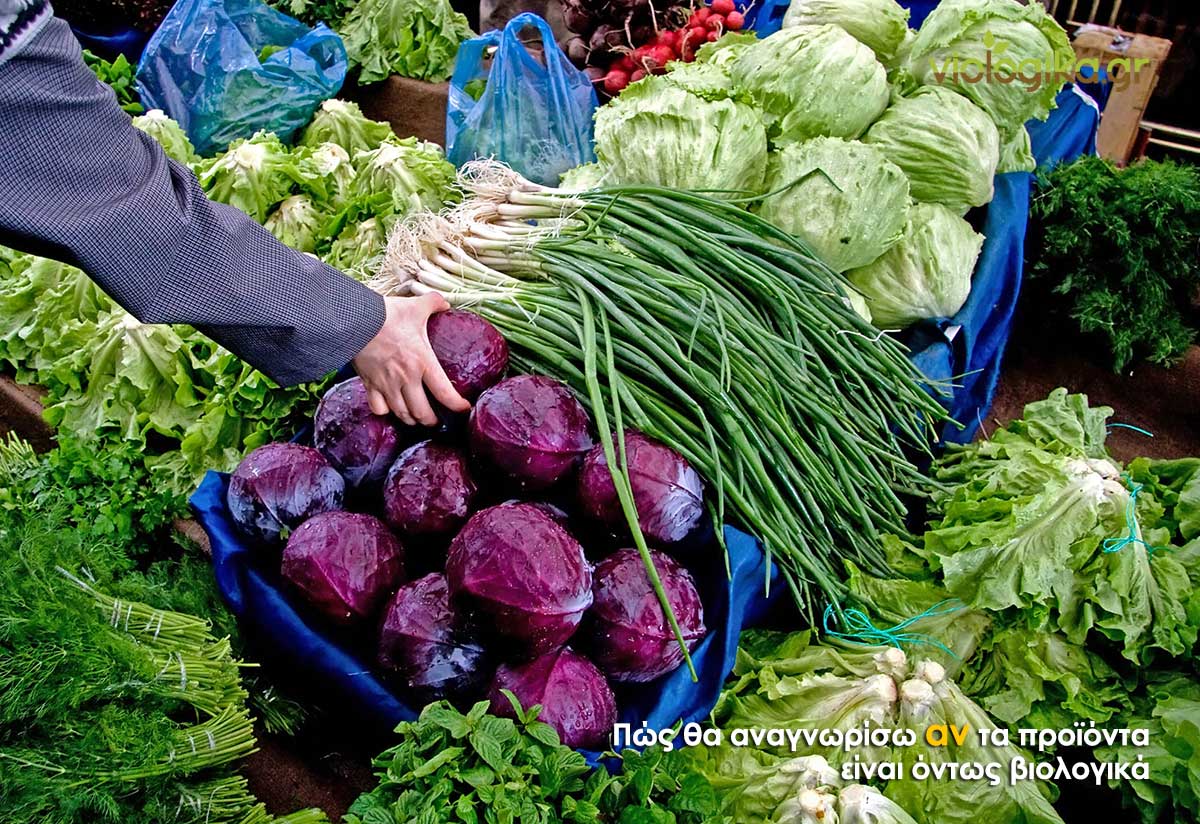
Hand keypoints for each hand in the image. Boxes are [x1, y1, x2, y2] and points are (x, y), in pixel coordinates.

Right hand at [352, 293, 469, 425]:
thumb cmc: (387, 314)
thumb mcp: (416, 306)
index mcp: (422, 362)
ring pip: (402, 414)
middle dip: (431, 421)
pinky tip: (390, 408)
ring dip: (411, 420)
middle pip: (423, 412)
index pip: (445, 393)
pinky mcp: (369, 384)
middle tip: (437, 421)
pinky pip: (379, 408)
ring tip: (416, 419)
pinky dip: (386, 412)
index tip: (463, 408)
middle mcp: (406, 378)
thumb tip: (446, 303)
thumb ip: (434, 303)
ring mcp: (386, 384)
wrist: (355, 319)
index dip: (457, 406)